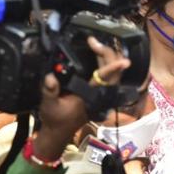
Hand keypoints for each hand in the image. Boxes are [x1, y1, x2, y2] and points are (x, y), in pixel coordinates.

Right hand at [35, 40, 129, 159]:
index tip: (124, 61)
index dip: (113, 68)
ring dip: (108, 57)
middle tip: (92, 41)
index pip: (103, 79)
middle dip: (107, 54)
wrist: (58, 132)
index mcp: (90, 96)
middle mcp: (99, 94)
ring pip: (113, 74)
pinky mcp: (98, 91)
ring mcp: (101, 93)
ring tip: (95, 44)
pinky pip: (108, 75)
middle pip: (113, 72)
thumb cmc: (55, 118)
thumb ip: (50, 91)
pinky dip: (106, 63)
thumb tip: (51, 77)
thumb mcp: (49, 105)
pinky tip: (98, 53)